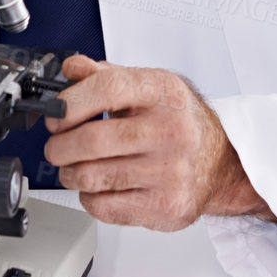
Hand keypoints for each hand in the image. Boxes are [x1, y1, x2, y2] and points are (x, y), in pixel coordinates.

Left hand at [43, 57, 276, 230]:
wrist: (220, 161)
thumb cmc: (178, 121)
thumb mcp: (148, 86)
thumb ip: (106, 75)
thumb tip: (71, 69)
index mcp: (163, 93)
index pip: (108, 89)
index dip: (71, 103)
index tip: (57, 115)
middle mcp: (171, 131)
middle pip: (93, 140)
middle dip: (60, 146)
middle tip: (56, 146)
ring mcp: (170, 172)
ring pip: (93, 177)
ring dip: (70, 173)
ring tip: (73, 166)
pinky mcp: (165, 206)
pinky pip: (105, 206)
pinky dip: (89, 197)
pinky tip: (98, 186)